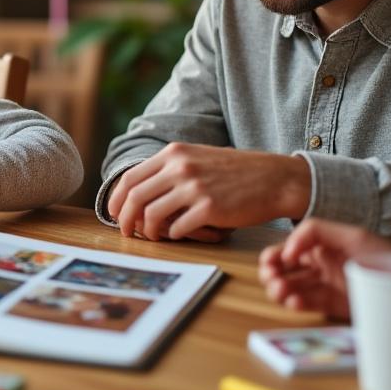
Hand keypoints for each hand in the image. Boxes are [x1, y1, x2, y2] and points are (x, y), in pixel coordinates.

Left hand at [108, 143, 311, 240]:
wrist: (275, 178)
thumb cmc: (235, 172)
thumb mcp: (198, 157)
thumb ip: (169, 169)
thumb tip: (138, 191)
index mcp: (174, 153)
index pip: (131, 178)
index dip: (117, 199)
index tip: (114, 213)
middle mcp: (180, 167)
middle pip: (135, 197)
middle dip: (125, 218)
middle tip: (125, 231)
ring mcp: (195, 187)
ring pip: (152, 214)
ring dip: (148, 230)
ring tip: (153, 236)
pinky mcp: (210, 208)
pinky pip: (178, 227)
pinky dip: (173, 234)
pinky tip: (179, 234)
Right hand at [258, 219, 390, 319]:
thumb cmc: (384, 257)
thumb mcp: (353, 235)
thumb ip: (315, 231)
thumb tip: (288, 251)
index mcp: (322, 246)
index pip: (288, 249)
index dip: (275, 255)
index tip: (272, 262)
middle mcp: (320, 265)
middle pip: (284, 270)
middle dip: (271, 274)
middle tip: (273, 279)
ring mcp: (325, 286)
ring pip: (291, 288)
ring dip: (279, 289)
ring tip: (282, 292)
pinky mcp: (331, 305)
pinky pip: (307, 304)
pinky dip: (296, 303)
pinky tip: (294, 301)